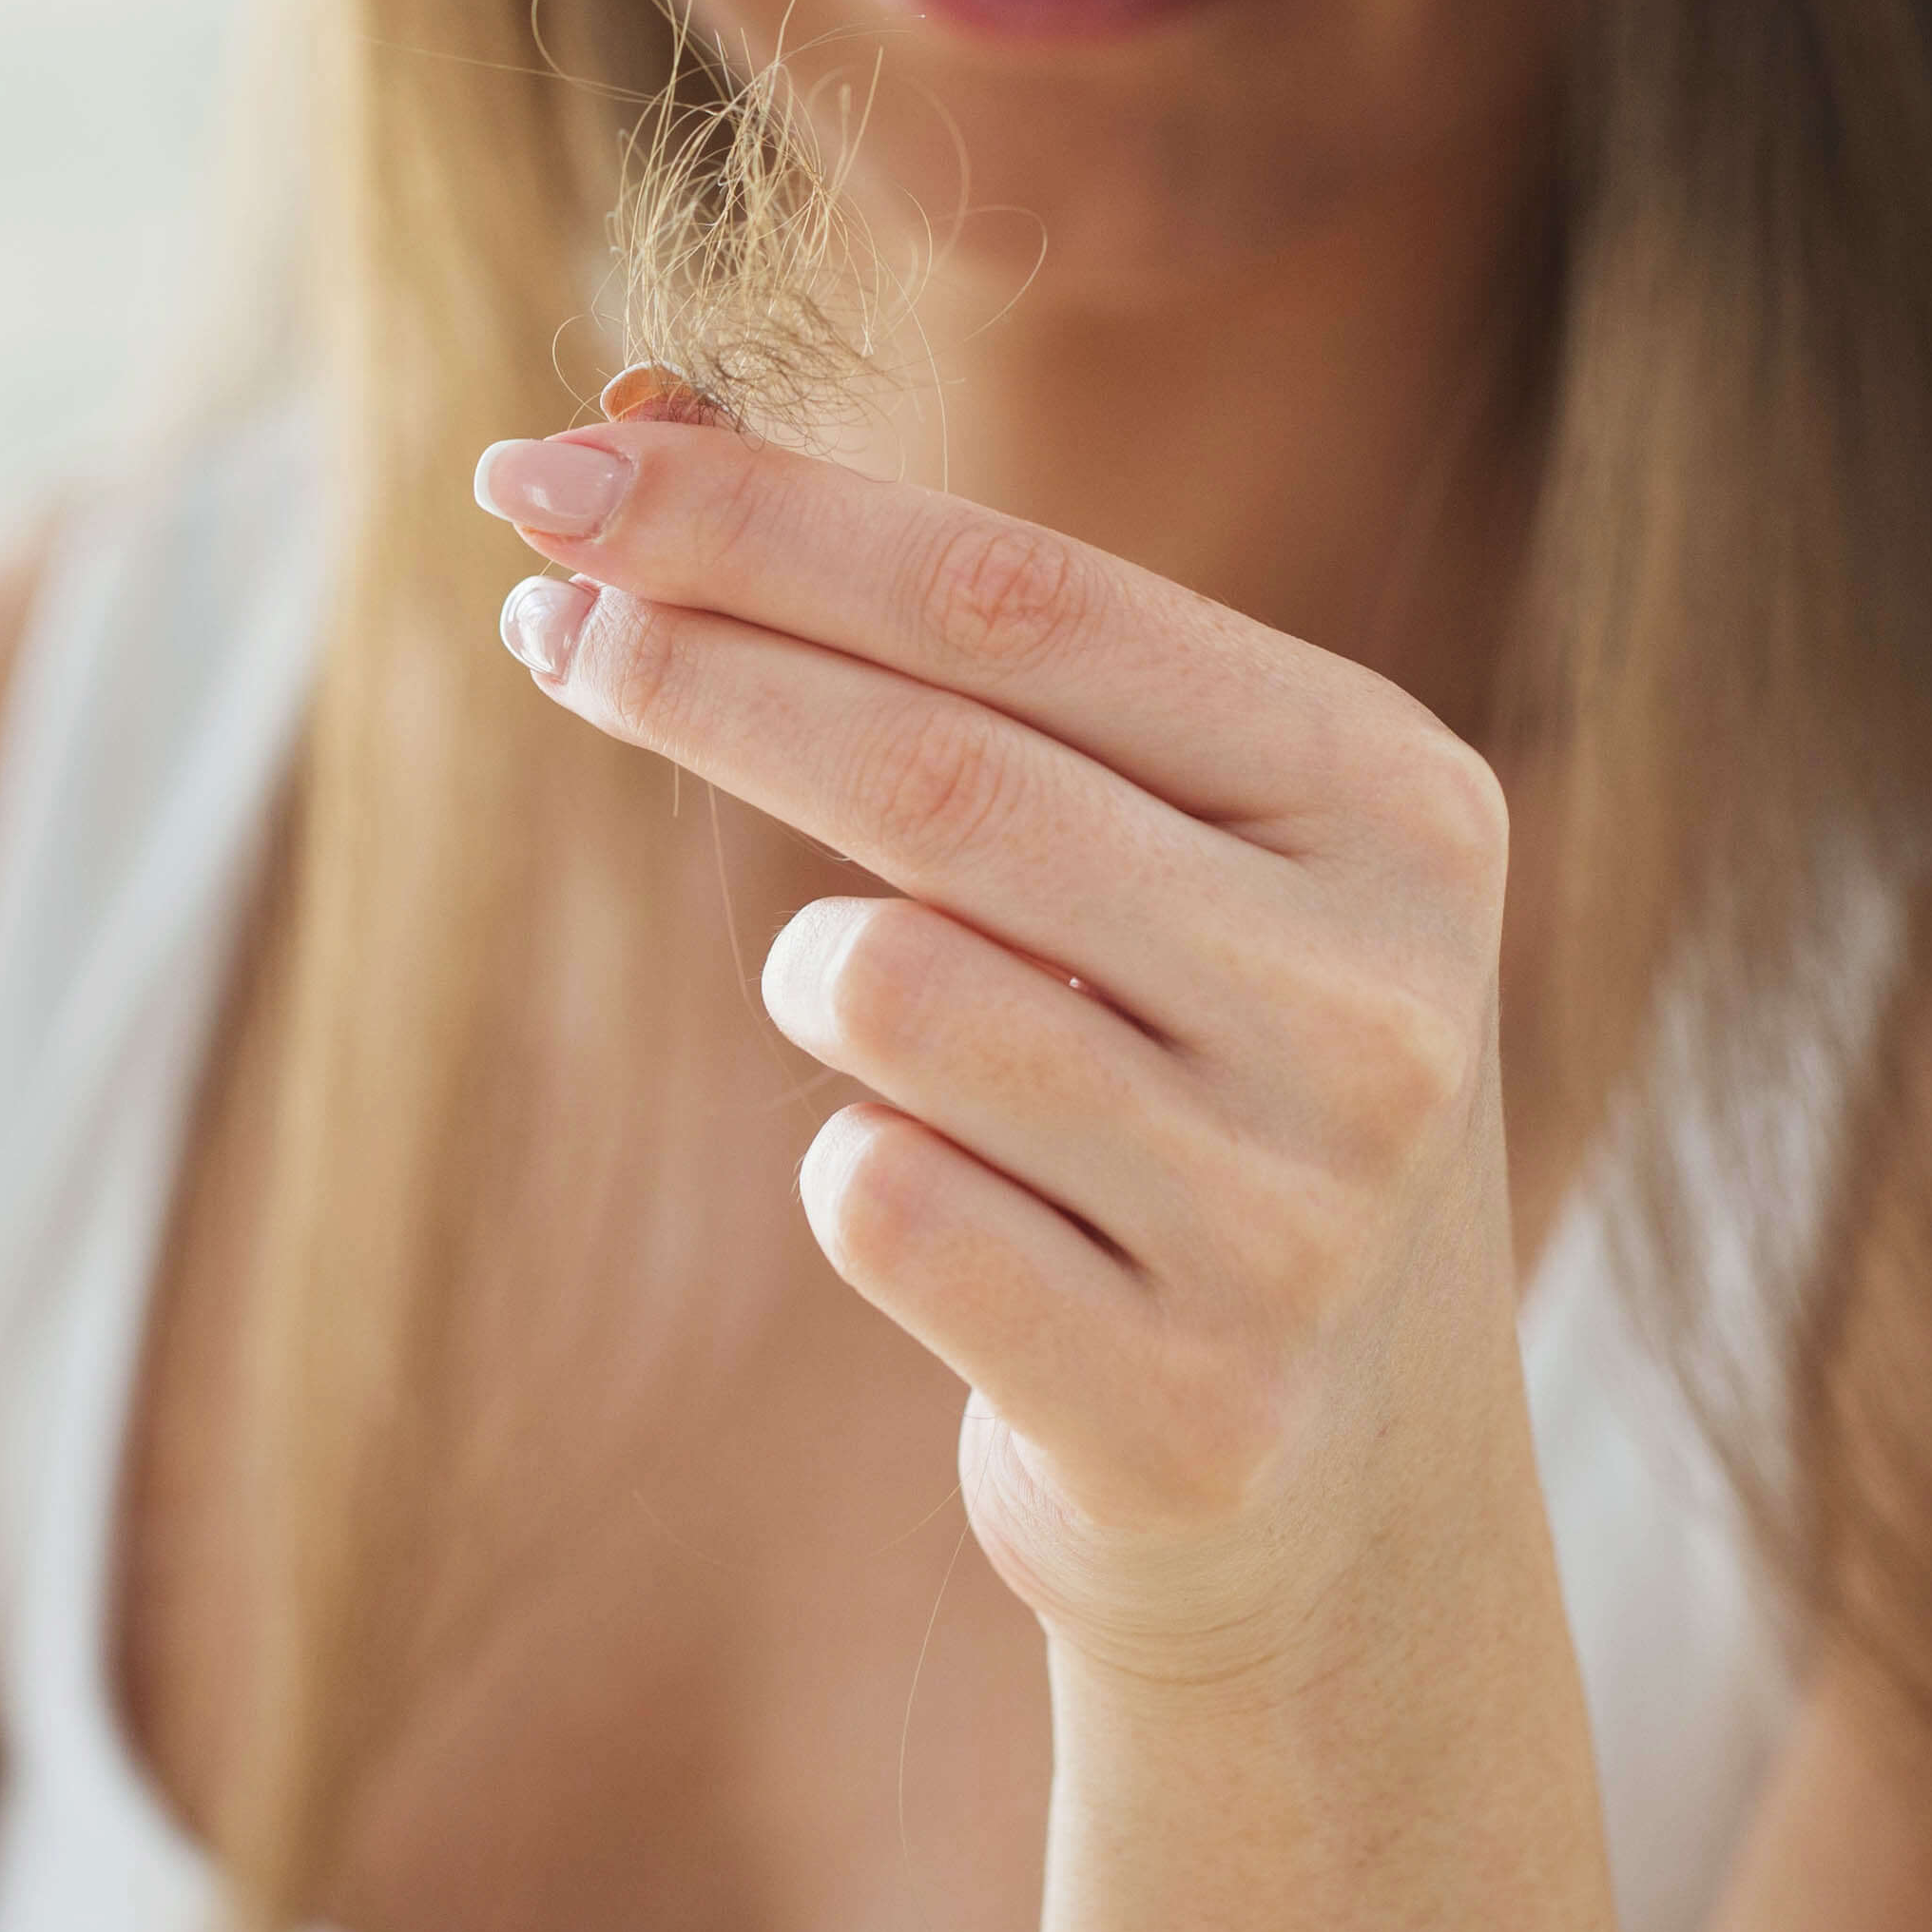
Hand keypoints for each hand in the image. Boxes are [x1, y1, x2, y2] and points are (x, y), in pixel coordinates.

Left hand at [475, 408, 1528, 1703]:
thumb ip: (934, 647)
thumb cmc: (1194, 1086)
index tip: (549, 475)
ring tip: (902, 1029)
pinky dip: (859, 1176)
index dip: (762, 527)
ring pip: (889, 992)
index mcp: (1391, 798)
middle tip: (540, 618)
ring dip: (820, 981)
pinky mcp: (1183, 1410)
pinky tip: (972, 1219)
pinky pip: (878, 1204)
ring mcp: (1296, 1216)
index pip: (1022, 599)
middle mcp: (1377, 994)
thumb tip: (628, 428)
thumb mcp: (1151, 844)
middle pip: (937, 773)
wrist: (1353, 1503)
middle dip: (697, 673)